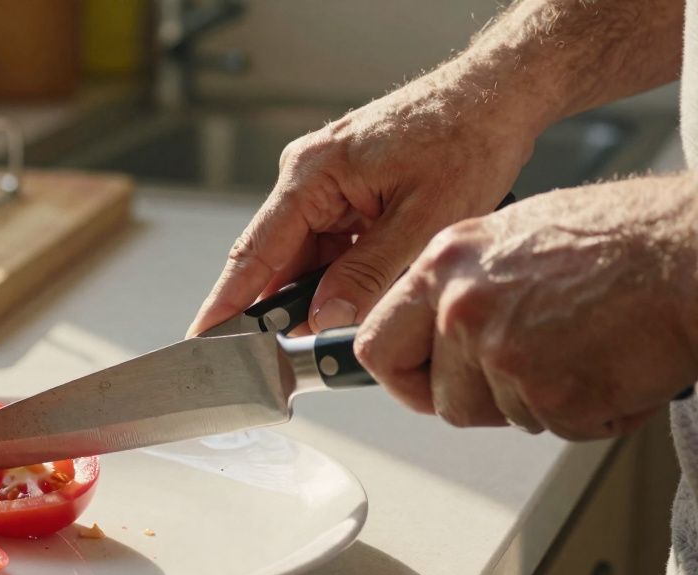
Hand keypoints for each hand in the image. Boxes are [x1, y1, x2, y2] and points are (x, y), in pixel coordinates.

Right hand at [187, 67, 539, 336]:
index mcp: (312, 175)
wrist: (497, 94)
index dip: (226, 303)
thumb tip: (325, 319)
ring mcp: (324, 181)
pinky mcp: (345, 189)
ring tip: (354, 314)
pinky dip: (343, 273)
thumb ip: (368, 274)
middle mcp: (307, 175)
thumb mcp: (424, 220)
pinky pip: (329, 243)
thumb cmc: (468, 138)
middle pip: (276, 260)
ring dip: (324, 292)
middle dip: (286, 309)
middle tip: (297, 354)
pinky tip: (368, 287)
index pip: (253, 253)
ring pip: (306, 257)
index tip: (202, 339)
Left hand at [355, 176, 697, 439]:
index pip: (377, 344)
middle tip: (533, 372)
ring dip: (545, 402)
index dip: (403, 377)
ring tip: (587, 348)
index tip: (423, 385)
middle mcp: (461, 306)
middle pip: (440, 398)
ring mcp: (501, 351)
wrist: (693, 252)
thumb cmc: (625, 239)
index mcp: (445, 264)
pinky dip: (592, 411)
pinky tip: (616, 364)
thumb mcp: (514, 239)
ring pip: (501, 416)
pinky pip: (558, 427)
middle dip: (481, 401)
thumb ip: (464, 288)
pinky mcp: (548, 391)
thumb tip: (435, 335)